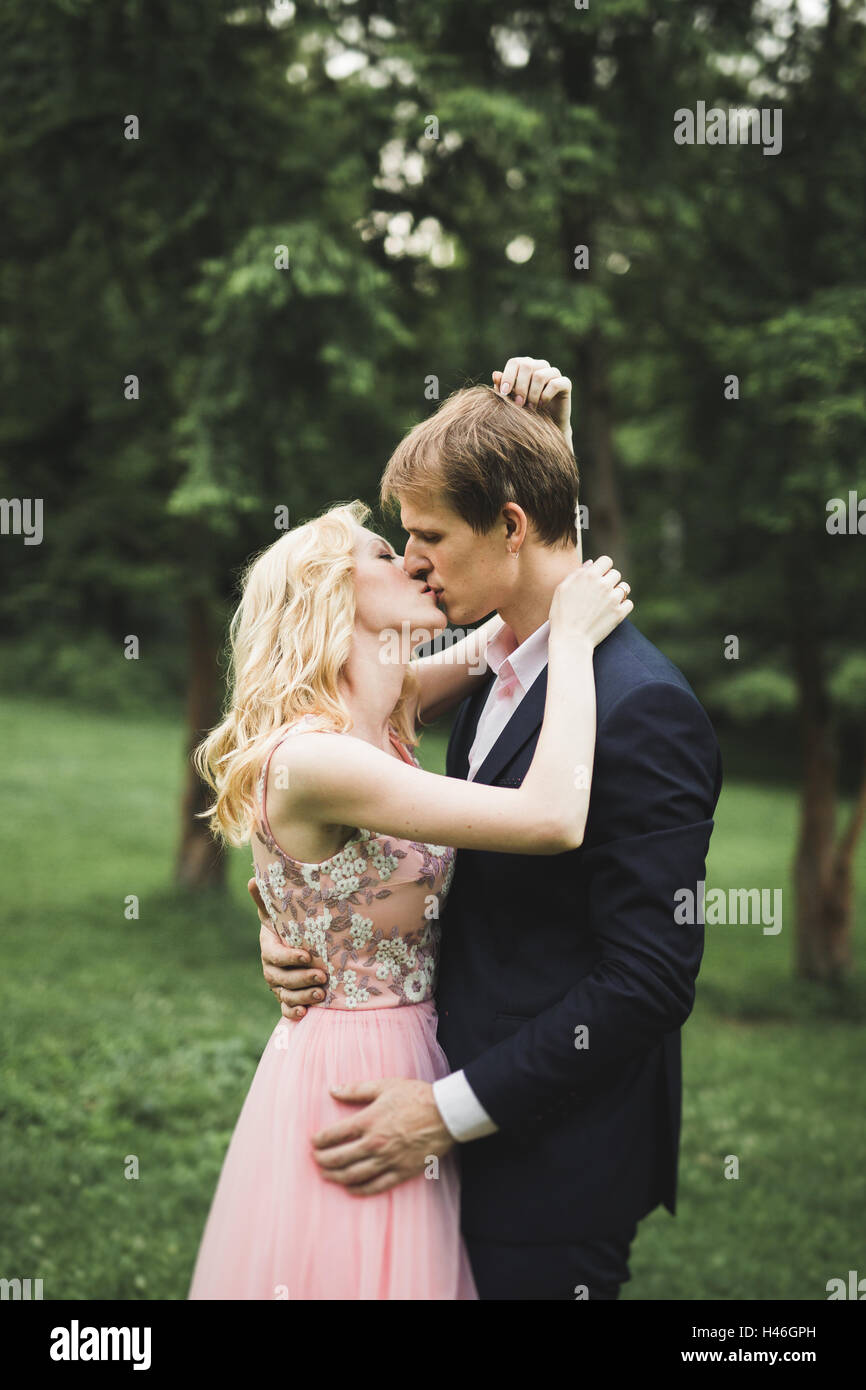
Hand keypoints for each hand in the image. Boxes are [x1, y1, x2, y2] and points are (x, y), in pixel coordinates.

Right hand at [249, 878, 327, 1019]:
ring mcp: (278, 986)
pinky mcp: (286, 999)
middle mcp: (271, 969)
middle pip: (281, 979)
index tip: (307, 956)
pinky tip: (306, 1013)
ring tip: (322, 995)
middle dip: (302, 979)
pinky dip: (294, 1013)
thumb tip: (252, 879)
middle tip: (322, 976)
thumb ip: (266, 900)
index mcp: (269, 948)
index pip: (276, 955)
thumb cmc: (289, 928)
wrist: (295, 947)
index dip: (290, 957)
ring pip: (286, 995)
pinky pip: (286, 1009)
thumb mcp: (278, 914)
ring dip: (303, 996)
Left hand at [311, 1078, 454, 1195]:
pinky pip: (376, 1186)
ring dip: (336, 1177)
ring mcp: (388, 1160)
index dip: (320, 1141)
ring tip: (326, 1176)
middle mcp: (375, 1143)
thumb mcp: (385, 1086)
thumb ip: (356, 1090)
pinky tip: (351, 1189)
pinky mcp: (402, 1171)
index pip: (335, 1135)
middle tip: (315, 1161)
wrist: (446, 1113)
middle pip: (339, 1158)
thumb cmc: (416, 1096)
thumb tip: (331, 1090)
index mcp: (368, 1121)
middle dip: (322, 1161)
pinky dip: (360, 1190)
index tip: (313, 1143)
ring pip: (354, 1175)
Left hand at [492, 355, 572, 448]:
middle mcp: (540, 365)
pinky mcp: (565, 383)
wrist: (545, 427)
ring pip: (540, 376)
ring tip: (530, 408)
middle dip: (520, 387)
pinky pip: (554, 384)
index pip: (515, 362)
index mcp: (526, 365)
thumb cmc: (525, 411)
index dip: (508, 376)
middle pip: (527, 366)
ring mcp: (554, 373)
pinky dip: (545, 396)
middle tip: (518, 404)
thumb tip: (495, 374)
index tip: (503, 393)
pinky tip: (541, 406)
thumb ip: (502, 387)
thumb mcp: (510, 400)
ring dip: (532, 394)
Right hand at [549, 555, 632, 648]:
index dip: (603, 568)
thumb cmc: (561, 614)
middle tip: (600, 592)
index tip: (599, 576)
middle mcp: (603, 584)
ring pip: (625, 587)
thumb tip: (591, 564)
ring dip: (618, 592)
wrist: (570, 639)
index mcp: (589, 575)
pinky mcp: (620, 613)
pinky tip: (613, 611)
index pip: (606, 560)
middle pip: (616, 574)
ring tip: (608, 601)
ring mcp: (613, 599)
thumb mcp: (562, 589)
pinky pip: (629, 603)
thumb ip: (577, 573)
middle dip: (609, 581)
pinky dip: (623, 606)